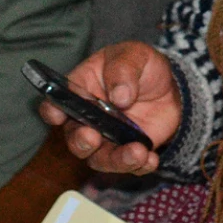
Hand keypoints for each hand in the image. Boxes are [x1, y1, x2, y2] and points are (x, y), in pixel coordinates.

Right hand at [39, 41, 181, 174]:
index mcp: (81, 91)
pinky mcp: (128, 150)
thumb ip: (123, 70)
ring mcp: (107, 138)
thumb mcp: (134, 56)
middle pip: (75, 138)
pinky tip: (151, 159)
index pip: (56, 103)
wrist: (170, 85)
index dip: (52, 110)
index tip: (57, 115)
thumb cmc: (141, 65)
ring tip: (138, 153)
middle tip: (93, 138)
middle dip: (81, 141)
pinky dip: (139, 166)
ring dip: (116, 160)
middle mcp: (87, 119)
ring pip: (100, 158)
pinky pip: (129, 165)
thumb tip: (119, 97)